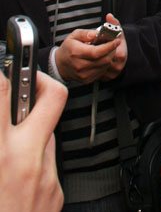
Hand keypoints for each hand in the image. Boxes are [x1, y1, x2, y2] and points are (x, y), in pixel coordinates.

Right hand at [0, 71, 67, 211]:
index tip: (1, 68)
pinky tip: (14, 175)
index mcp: (0, 152)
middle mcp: (28, 158)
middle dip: (39, 81)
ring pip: (50, 133)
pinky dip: (34, 159)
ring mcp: (47, 174)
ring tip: (8, 142)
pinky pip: (49, 162)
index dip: (1, 74)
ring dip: (31, 129)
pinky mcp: (56, 191)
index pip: (2, 92)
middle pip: (53, 98)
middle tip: (22, 81)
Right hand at [54, 13, 125, 82]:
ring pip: (105, 66)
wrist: (60, 65)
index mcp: (76, 53)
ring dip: (110, 57)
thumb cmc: (69, 48)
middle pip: (104, 60)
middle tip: (113, 44)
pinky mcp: (87, 80)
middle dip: (112, 51)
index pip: (96, 52)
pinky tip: (102, 58)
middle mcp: (80, 65)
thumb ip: (85, 33)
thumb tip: (96, 33)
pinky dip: (105, 64)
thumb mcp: (74, 36)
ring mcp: (84, 74)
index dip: (109, 47)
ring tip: (107, 50)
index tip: (117, 41)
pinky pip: (102, 72)